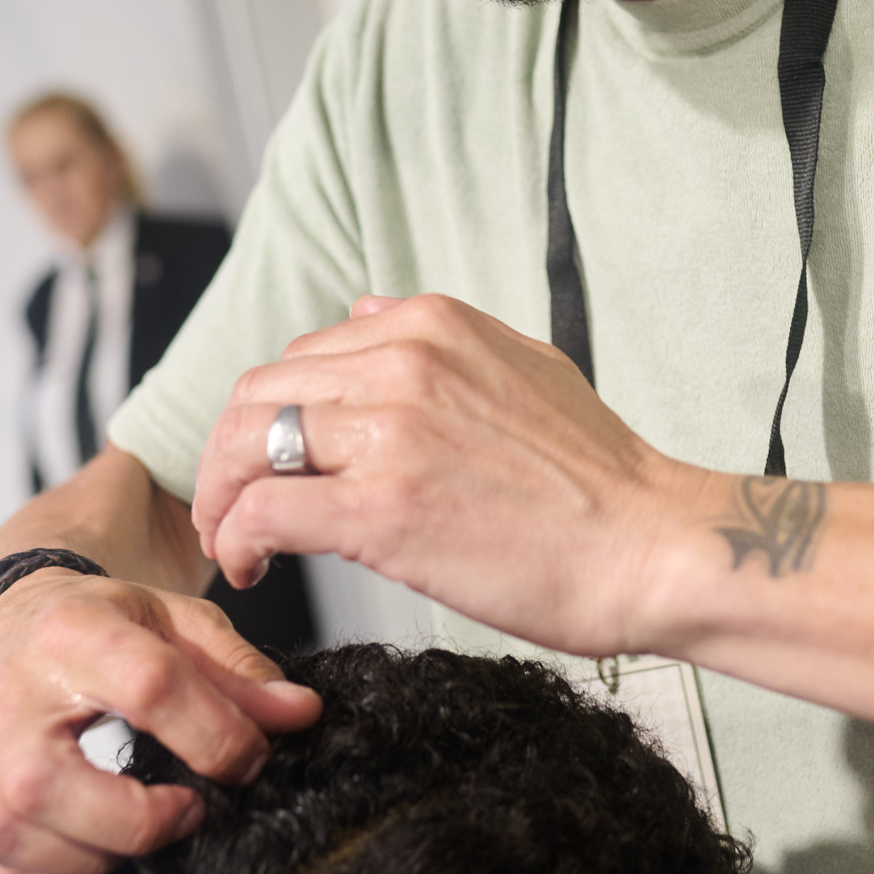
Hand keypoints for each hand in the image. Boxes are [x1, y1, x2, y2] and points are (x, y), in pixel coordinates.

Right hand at [0, 569, 321, 873]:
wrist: (15, 629)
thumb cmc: (103, 631)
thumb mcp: (176, 623)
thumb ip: (240, 670)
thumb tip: (301, 716)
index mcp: (71, 634)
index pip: (149, 688)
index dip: (216, 736)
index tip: (248, 760)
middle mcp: (5, 699)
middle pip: (47, 785)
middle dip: (139, 821)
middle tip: (188, 812)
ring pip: (16, 840)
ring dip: (100, 857)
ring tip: (142, 830)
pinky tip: (93, 851)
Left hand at [194, 295, 699, 658]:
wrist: (651, 546)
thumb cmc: (600, 481)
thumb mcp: (524, 365)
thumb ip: (436, 338)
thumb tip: (364, 308)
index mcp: (430, 324)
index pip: (303, 355)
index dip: (271, 416)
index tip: (270, 464)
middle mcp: (401, 363)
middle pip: (258, 394)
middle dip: (228, 456)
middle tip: (230, 506)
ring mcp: (388, 434)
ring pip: (247, 446)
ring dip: (222, 497)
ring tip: (233, 542)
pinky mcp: (378, 510)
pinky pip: (264, 509)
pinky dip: (238, 537)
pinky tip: (251, 566)